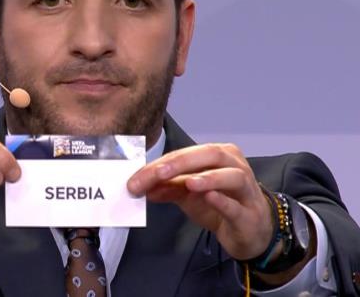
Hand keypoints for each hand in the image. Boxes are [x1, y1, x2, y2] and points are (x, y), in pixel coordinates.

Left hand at [127, 143, 272, 260]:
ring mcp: (246, 189)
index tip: (137, 178)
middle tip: (157, 174)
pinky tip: (210, 197)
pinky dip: (223, 200)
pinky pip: (238, 205)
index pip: (185, 154)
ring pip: (231, 175)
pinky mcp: (250, 214)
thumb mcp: (188, 195)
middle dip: (180, 163)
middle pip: (209, 155)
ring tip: (188, 182)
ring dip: (208, 177)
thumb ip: (167, 187)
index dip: (160, 164)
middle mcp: (234, 165)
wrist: (249, 232)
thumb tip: (140, 186)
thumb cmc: (219, 205)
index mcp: (217, 155)